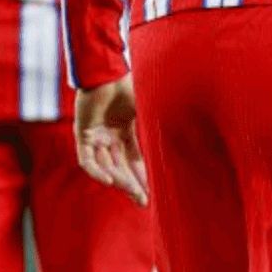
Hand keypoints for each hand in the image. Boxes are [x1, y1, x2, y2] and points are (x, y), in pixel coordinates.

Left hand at [75, 76, 149, 205]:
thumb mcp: (147, 110)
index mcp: (125, 130)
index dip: (142, 175)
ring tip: (132, 191)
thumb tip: (189, 134)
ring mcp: (95, 136)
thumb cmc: (128, 85)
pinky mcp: (82, 134)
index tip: (150, 192)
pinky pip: (88, 160)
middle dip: (131, 184)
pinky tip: (111, 179)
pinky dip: (98, 171)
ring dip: (118, 179)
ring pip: (105, 166)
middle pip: (120, 167)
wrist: (107, 72)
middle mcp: (109, 136)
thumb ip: (158, 125)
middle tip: (142, 200)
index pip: (134, 159)